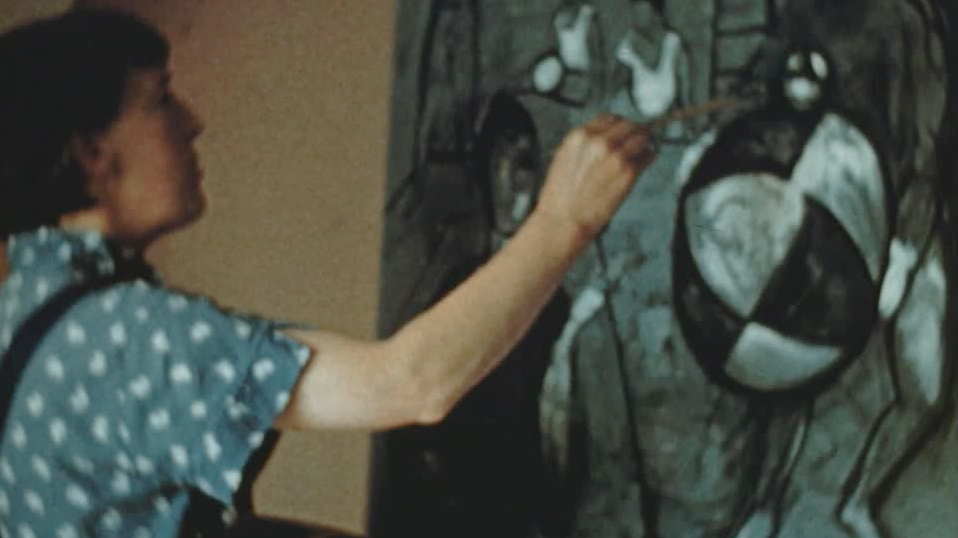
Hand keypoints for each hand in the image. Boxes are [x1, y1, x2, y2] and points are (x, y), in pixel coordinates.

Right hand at [534, 114, 655, 246]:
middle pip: (628, 124)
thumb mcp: (562, 160)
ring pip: (642, 136)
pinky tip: (646, 160)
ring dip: (645, 142)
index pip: (608, 118)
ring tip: (645, 149)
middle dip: (634, 131)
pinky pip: (649, 155)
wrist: (563, 221)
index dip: (618, 124)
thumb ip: (583, 146)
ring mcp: (616, 155)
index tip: (622, 131)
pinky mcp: (629, 171)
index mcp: (579, 136)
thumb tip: (601, 140)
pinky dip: (650, 156)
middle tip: (638, 139)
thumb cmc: (560, 198)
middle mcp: (598, 141)